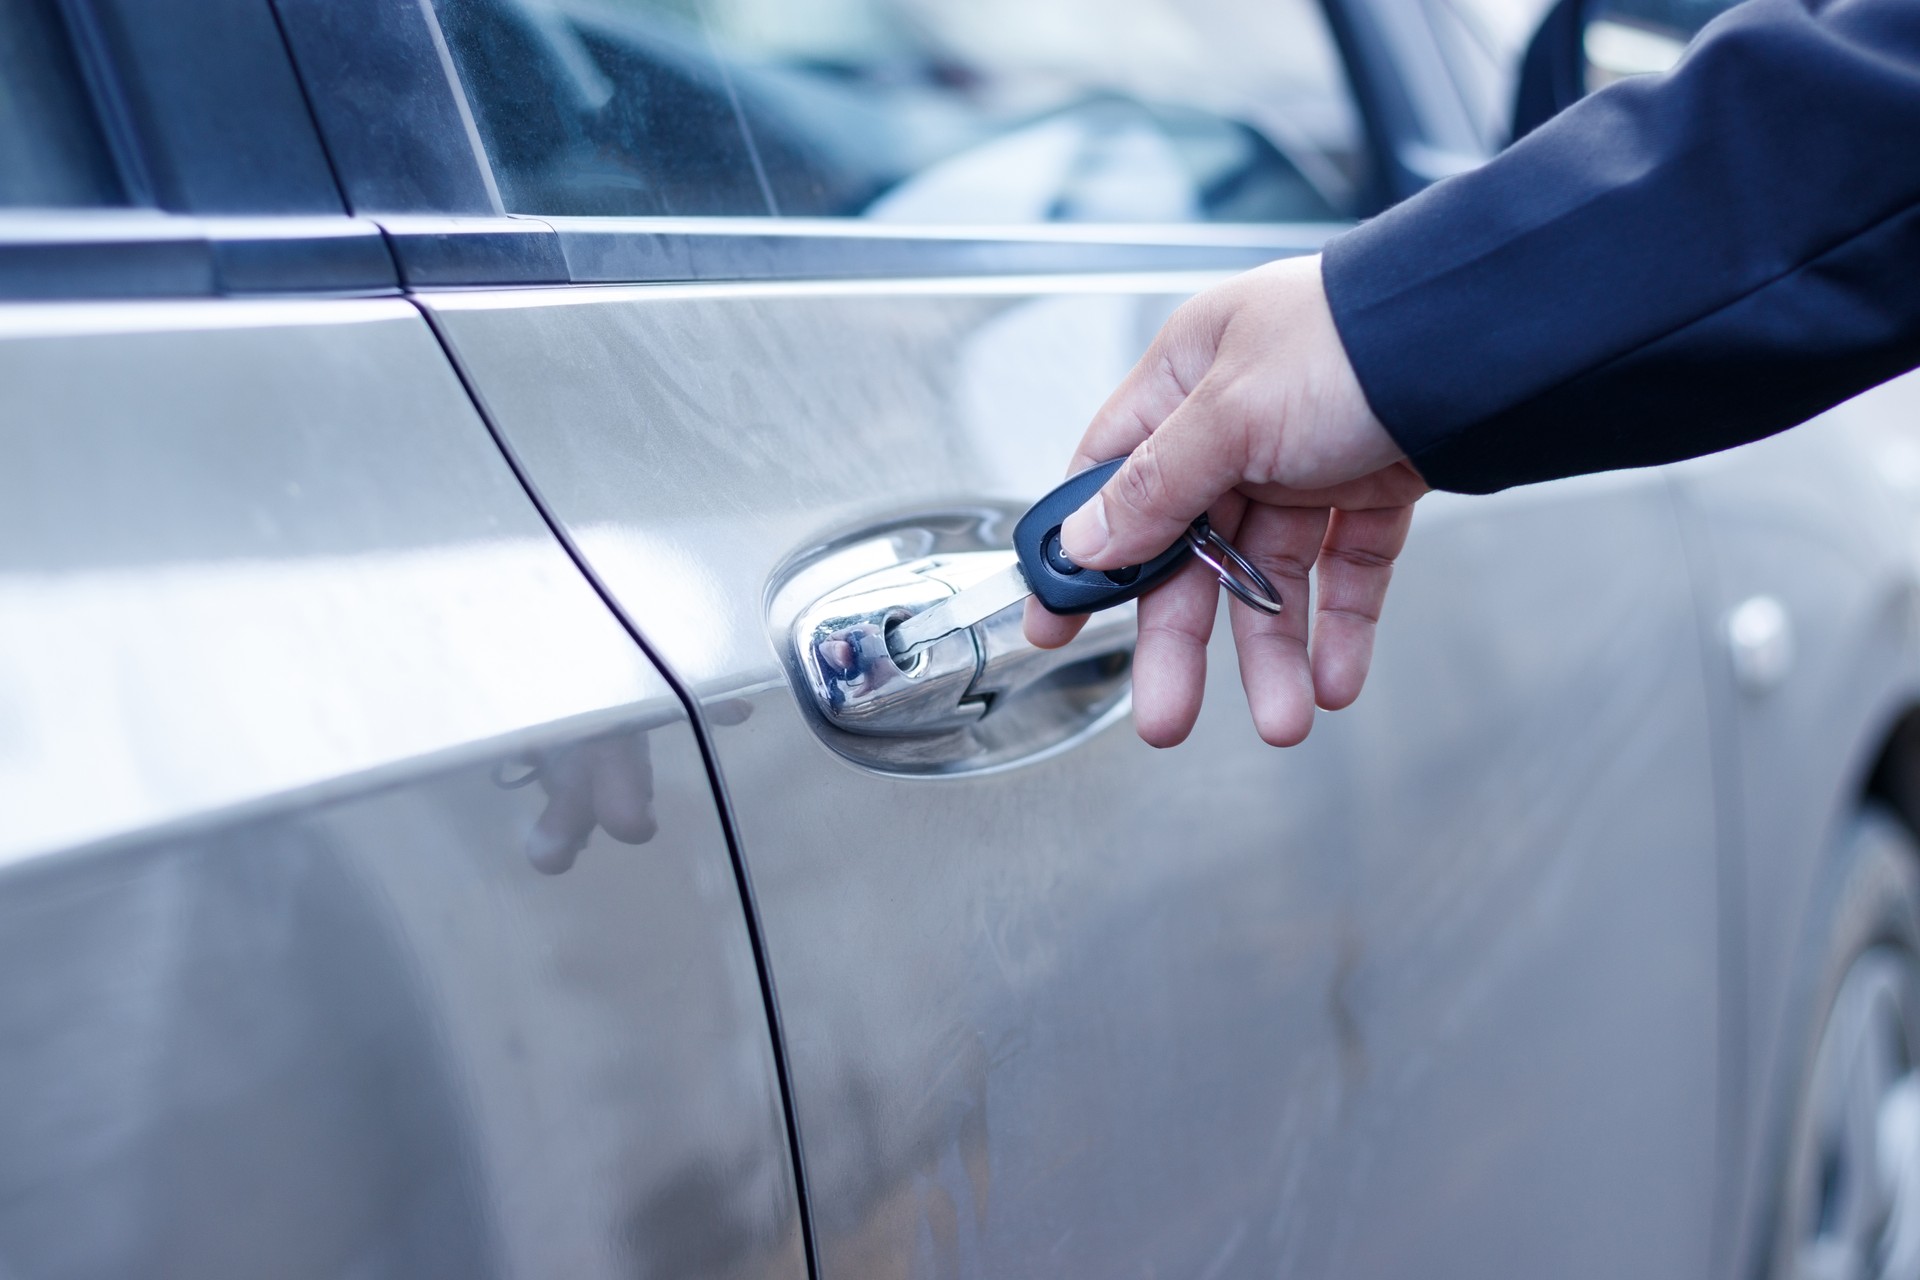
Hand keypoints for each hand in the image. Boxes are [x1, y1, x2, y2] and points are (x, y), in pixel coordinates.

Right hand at [1022, 254, 1427, 747]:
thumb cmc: (1353, 336)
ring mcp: (1307, 456)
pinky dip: (1340, 626)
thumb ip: (1155, 486)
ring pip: (1270, 574)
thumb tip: (1088, 543)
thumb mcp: (1231, 410)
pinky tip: (1334, 676)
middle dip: (1183, 640)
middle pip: (1191, 550)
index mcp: (1186, 378)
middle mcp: (1239, 420)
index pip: (1111, 482)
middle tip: (1167, 713)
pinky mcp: (1374, 486)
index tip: (1057, 624)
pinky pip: (1344, 571)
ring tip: (1282, 716)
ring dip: (1273, 651)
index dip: (1085, 561)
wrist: (1493, 336)